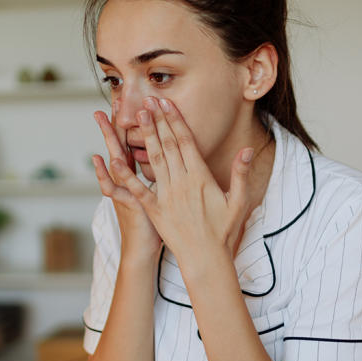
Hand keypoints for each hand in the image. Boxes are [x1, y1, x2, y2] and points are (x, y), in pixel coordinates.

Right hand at [92, 108, 161, 260]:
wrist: (144, 251)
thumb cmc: (156, 224)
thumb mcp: (159, 196)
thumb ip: (162, 177)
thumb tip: (172, 160)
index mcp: (138, 176)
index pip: (135, 145)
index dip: (134, 125)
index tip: (134, 103)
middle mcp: (128, 180)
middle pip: (121, 146)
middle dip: (116, 123)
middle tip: (112, 100)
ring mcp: (124, 190)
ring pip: (114, 159)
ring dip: (108, 139)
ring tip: (101, 118)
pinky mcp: (125, 203)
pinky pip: (112, 187)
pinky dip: (104, 174)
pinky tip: (99, 159)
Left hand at [107, 97, 254, 270]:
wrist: (206, 259)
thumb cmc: (224, 231)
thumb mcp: (239, 201)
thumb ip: (241, 173)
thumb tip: (246, 150)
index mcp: (201, 178)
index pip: (186, 142)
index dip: (175, 120)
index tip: (167, 103)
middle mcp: (181, 183)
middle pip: (168, 146)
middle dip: (157, 121)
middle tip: (147, 100)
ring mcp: (167, 196)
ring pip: (154, 160)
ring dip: (146, 137)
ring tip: (138, 117)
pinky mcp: (154, 210)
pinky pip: (138, 189)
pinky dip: (126, 174)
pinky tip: (115, 159)